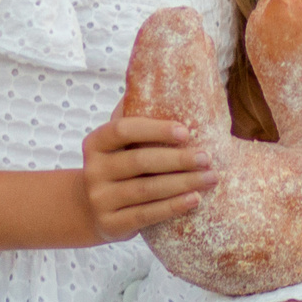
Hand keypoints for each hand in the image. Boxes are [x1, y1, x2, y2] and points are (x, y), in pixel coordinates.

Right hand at [81, 116, 218, 241]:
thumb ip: (134, 115)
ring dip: (183, 183)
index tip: (186, 132)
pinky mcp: (111, 224)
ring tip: (211, 178)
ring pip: (147, 190)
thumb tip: (159, 77)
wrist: (91, 210)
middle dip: (178, 160)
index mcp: (95, 143)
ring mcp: (100, 199)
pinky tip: (195, 199)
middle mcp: (93, 170)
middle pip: (140, 161)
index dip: (154, 129)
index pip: (123, 130)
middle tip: (208, 157)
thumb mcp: (118, 143)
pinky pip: (146, 215)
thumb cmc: (118, 166)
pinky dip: (173, 207)